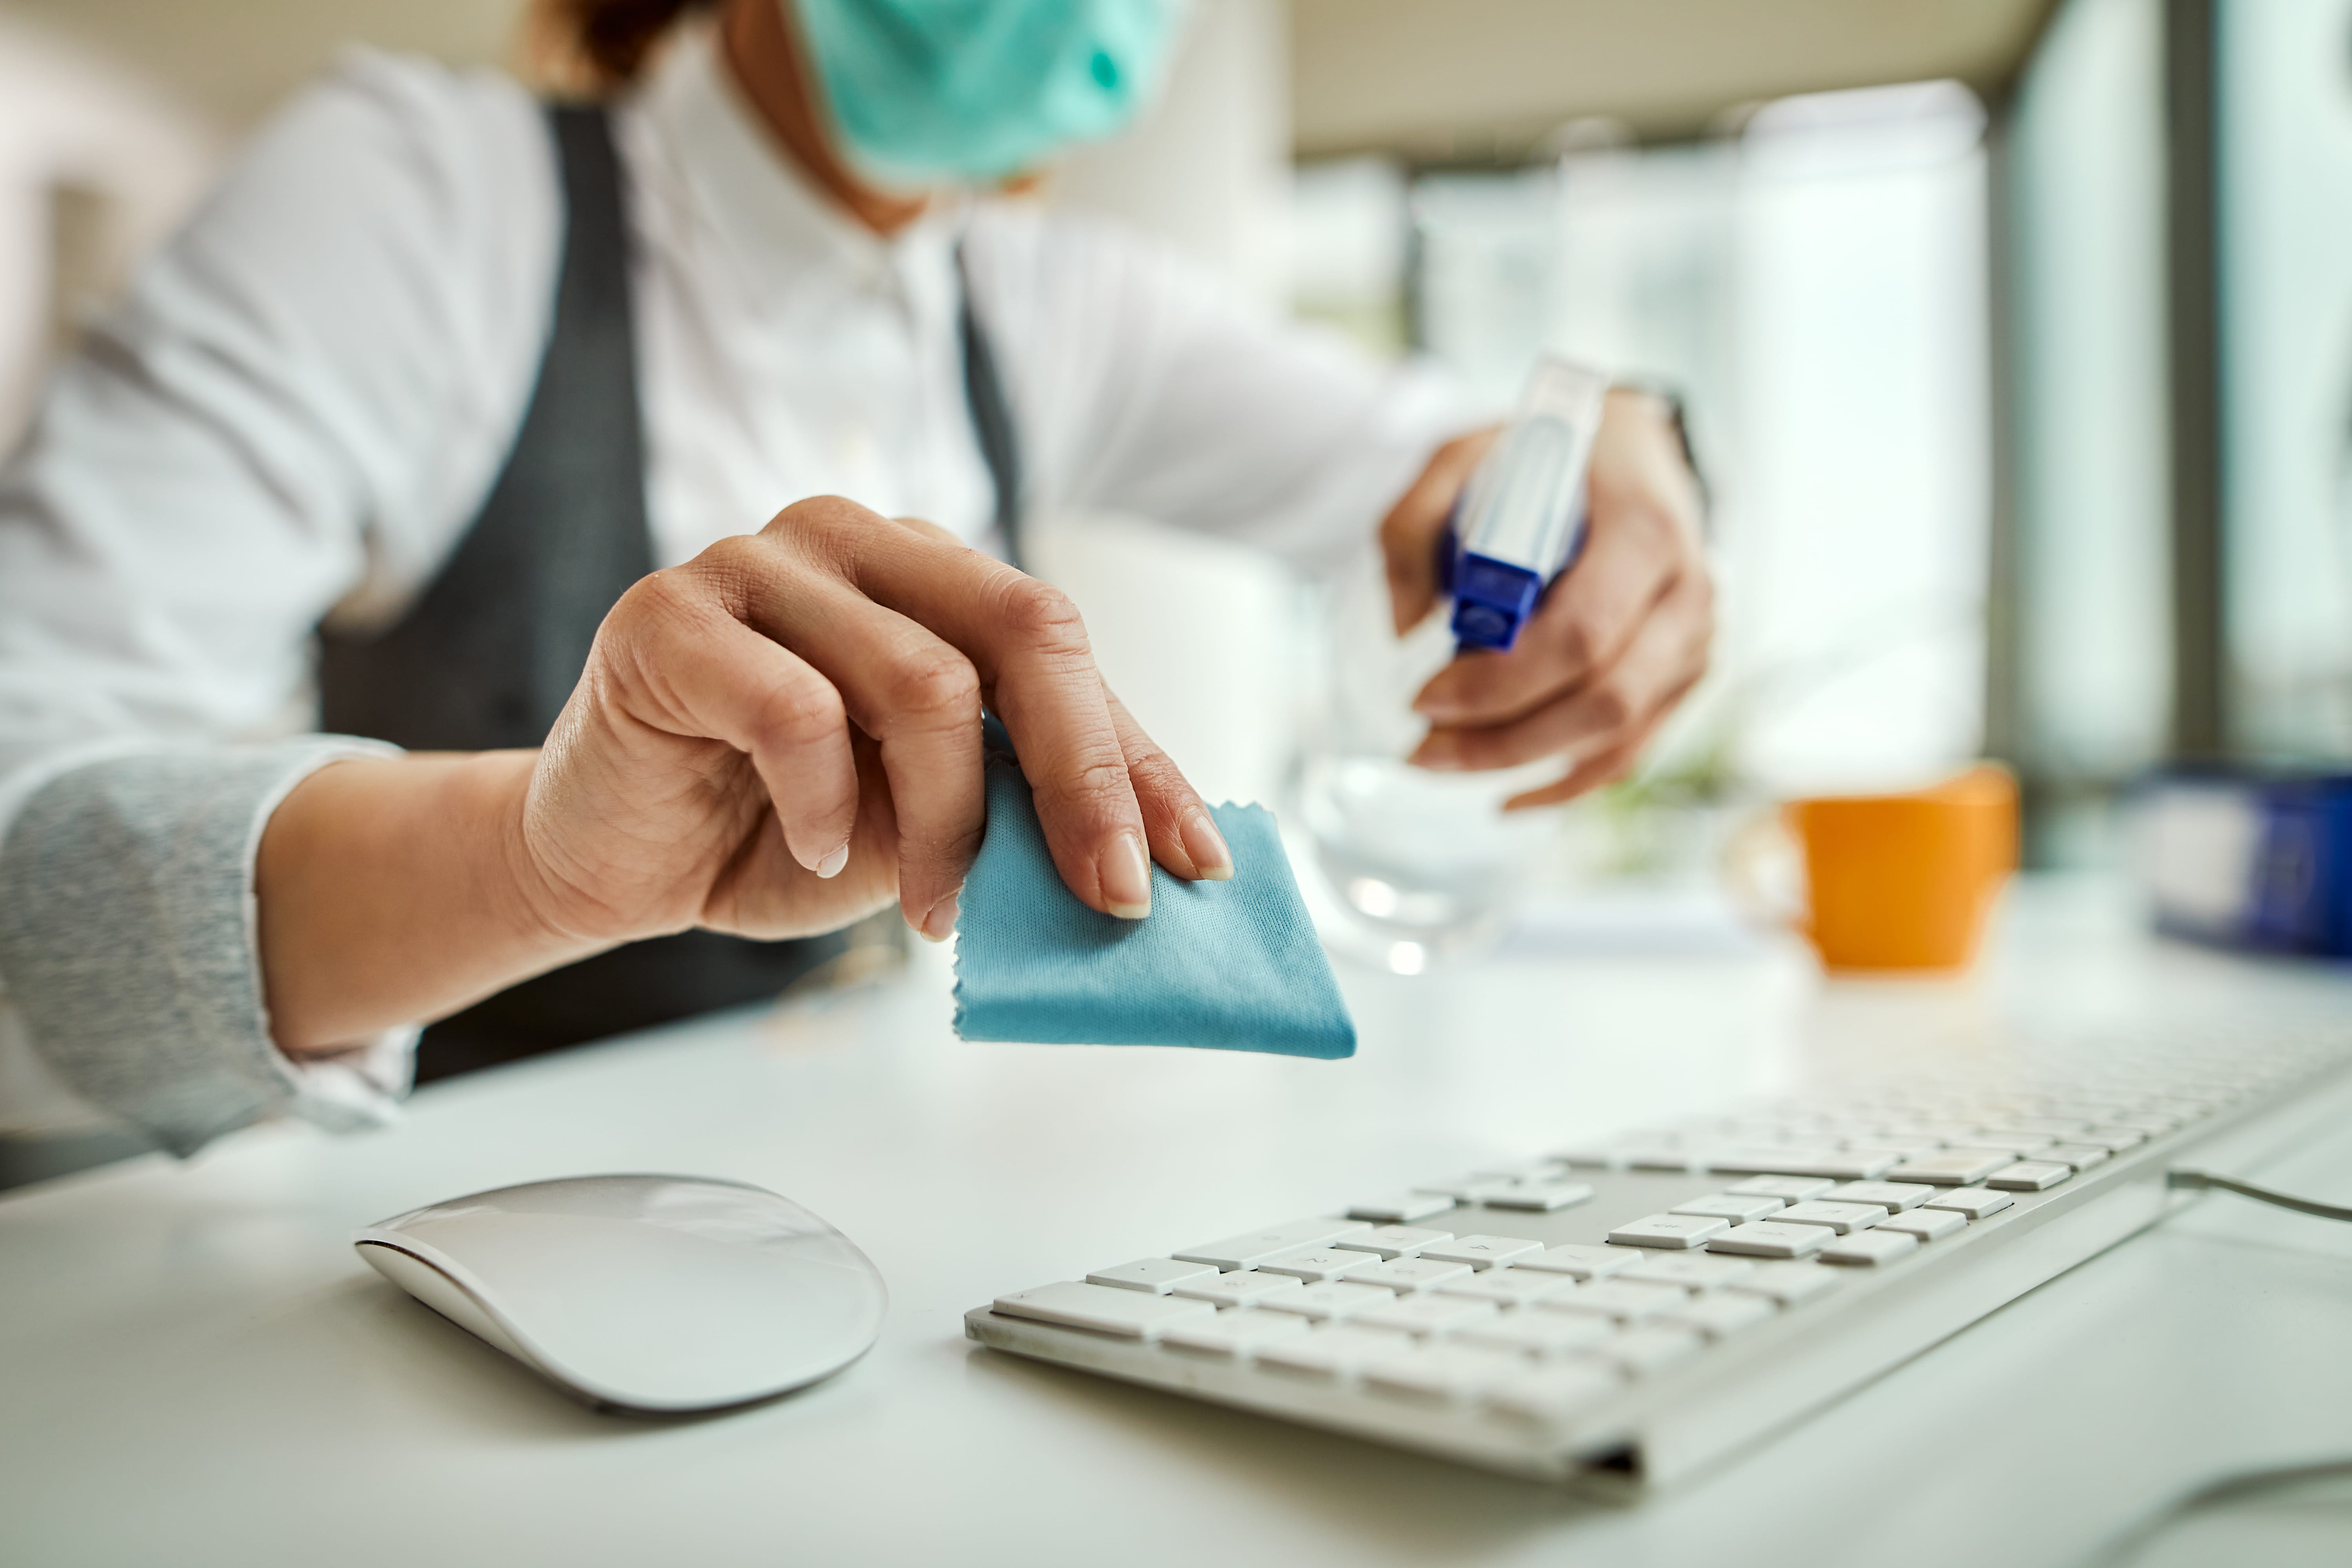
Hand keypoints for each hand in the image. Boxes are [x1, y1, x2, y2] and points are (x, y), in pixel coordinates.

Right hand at [260, 495, 1228, 1052]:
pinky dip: (828, 806)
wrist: (617, 857)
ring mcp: (756, 564)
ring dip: (950, 826)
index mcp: (926, 573)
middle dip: (1083, 779)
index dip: (1137, 760)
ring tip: (935, 908)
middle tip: (1106, 895)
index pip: (1063, 649)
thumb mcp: (932, 825)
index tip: (1195, 864)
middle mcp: (853, 542)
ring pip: (922, 683)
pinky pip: (795, 710)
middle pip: (1020, 630)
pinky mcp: (669, 616)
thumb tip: (1157, 860)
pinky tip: (819, 851)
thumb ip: (1020, 808)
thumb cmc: (785, 828)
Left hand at [1378, 388, 1711, 807]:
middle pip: (1603, 699)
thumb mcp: (1463, 457)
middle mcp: (1688, 593)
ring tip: (1443, 763)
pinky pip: (1634, 748)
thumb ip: (1414, 525)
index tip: (1423, 697)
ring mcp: (1694, 640)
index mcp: (1645, 532)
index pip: (1581, 635)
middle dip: (1503, 739)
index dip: (1500, 683)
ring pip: (1619, 734)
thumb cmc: (1544, 457)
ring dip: (1525, 764)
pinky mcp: (1683, 674)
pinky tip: (1511, 798)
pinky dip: (1571, 783)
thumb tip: (1402, 627)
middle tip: (1420, 749)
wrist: (1631, 449)